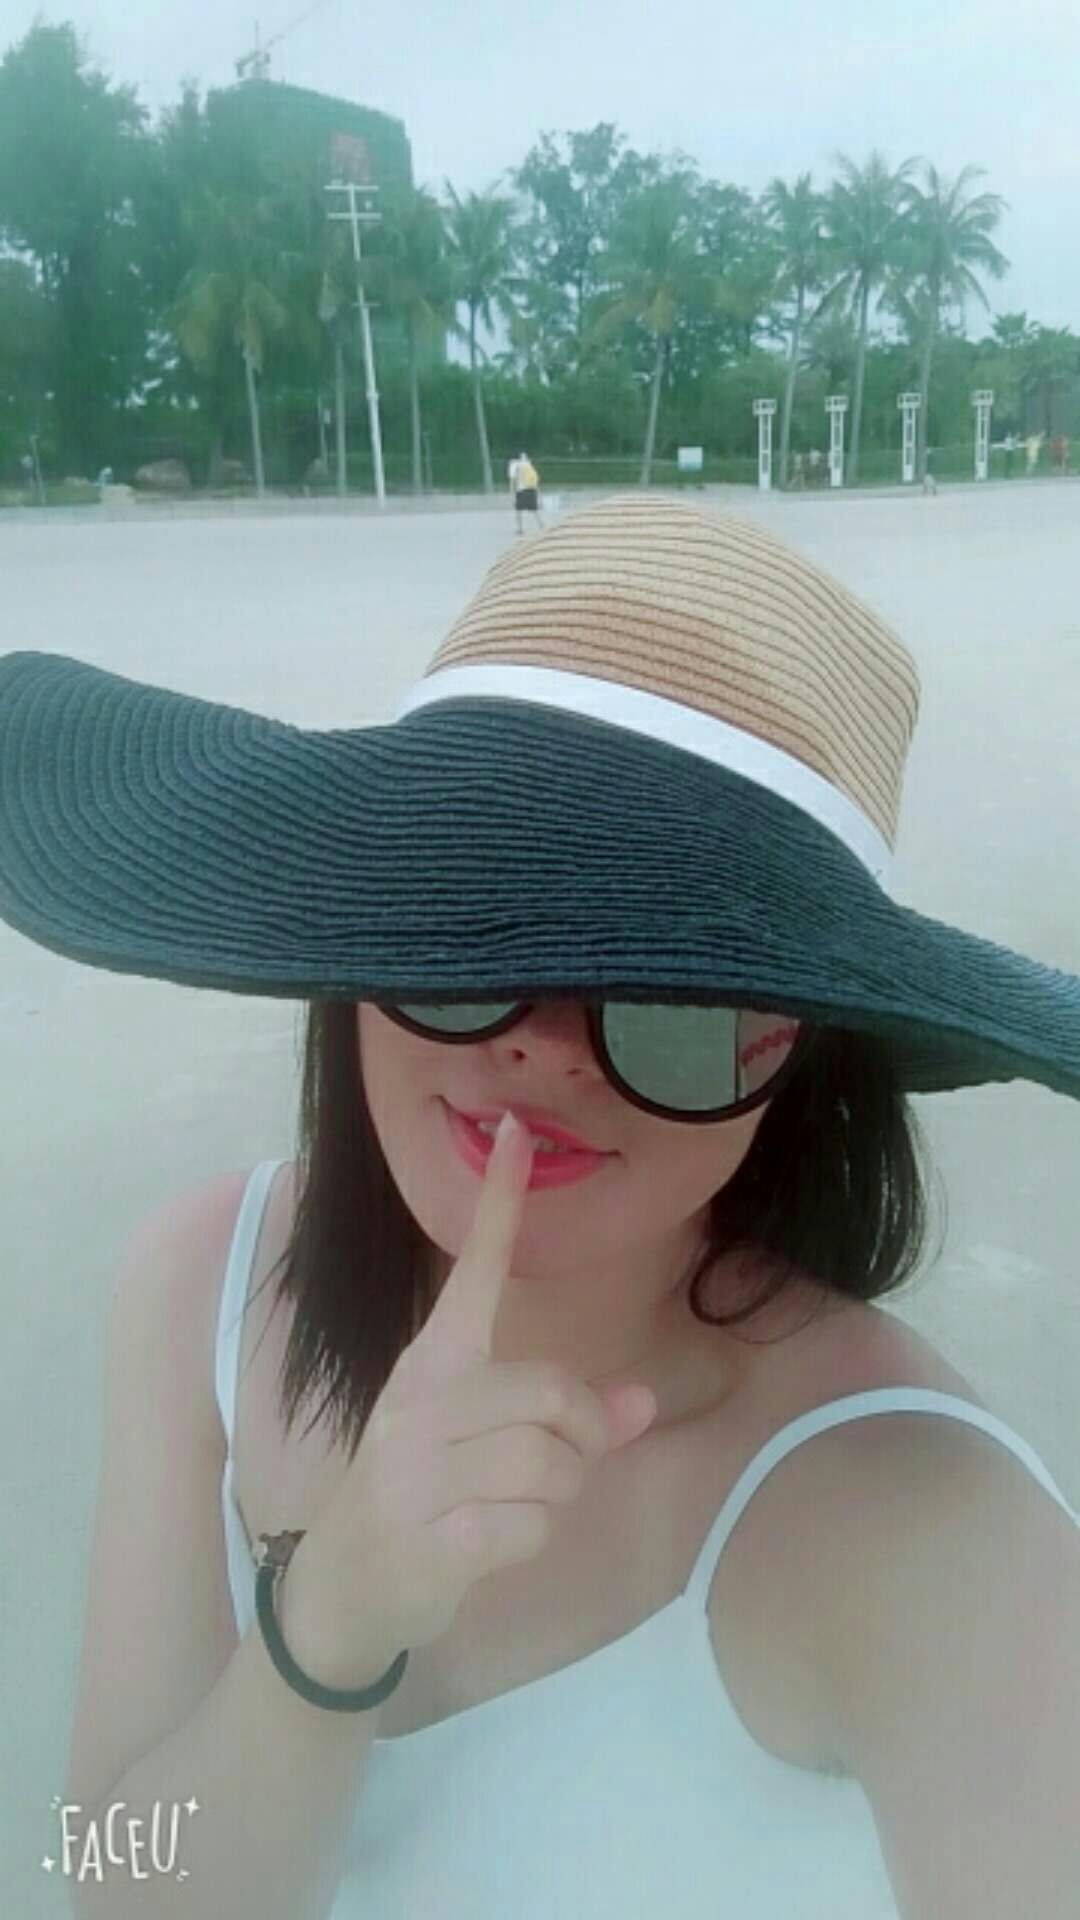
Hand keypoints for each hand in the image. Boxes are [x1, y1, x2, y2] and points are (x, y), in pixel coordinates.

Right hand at [282, 1111, 656, 1690]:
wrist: (347, 1588)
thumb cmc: (427, 1497)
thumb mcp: (486, 1445)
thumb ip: (565, 1419)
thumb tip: (643, 1403)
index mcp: (434, 1361)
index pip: (473, 1268)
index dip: (499, 1200)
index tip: (516, 1127)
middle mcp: (420, 1400)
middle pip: (551, 1392)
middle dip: (581, 1438)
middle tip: (558, 1466)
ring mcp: (417, 1467)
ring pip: (551, 1462)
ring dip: (558, 1496)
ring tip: (514, 1506)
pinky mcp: (429, 1533)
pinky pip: (529, 1526)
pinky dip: (530, 1541)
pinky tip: (489, 1543)